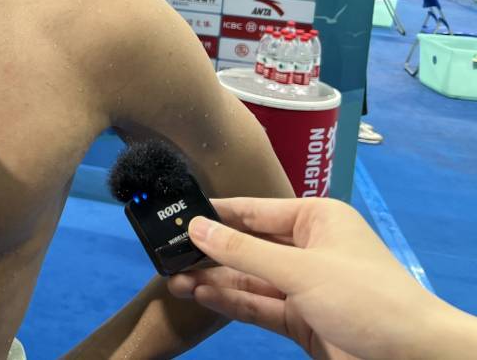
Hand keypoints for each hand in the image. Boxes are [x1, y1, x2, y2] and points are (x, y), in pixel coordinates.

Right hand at [167, 197, 455, 359]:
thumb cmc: (365, 298)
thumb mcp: (300, 270)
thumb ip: (243, 251)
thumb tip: (195, 226)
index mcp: (317, 220)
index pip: (254, 211)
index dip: (216, 214)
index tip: (175, 215)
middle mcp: (309, 248)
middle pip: (249, 246)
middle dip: (210, 252)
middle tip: (166, 253)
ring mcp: (305, 287)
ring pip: (250, 279)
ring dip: (214, 281)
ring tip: (173, 279)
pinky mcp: (303, 321)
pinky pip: (259, 305)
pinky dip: (231, 303)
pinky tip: (200, 296)